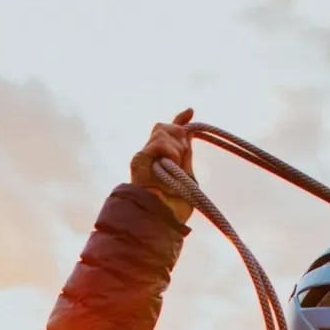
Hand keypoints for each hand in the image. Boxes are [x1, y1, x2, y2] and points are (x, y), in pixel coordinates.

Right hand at [129, 108, 195, 224]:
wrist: (161, 218)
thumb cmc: (173, 206)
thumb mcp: (186, 174)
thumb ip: (185, 154)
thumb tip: (189, 133)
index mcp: (162, 159)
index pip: (168, 133)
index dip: (179, 120)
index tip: (190, 111)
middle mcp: (150, 156)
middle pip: (163, 127)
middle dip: (178, 134)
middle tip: (182, 156)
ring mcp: (144, 157)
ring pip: (161, 131)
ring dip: (175, 146)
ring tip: (175, 164)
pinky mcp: (139, 159)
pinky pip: (158, 142)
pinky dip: (169, 150)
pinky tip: (170, 163)